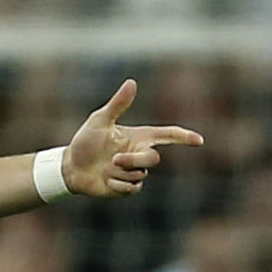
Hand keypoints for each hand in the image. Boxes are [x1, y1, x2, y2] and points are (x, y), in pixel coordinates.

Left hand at [64, 79, 203, 199]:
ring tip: (105, 168)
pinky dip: (117, 185)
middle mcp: (139, 154)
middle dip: (134, 161)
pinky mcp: (127, 188)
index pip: (167, 135)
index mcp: (138, 137)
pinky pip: (131, 188)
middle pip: (153, 159)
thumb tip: (132, 83)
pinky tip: (105, 181)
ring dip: (120, 173)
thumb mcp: (100, 120)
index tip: (199, 140)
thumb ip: (118, 104)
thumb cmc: (86, 141)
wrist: (72, 167)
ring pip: (140, 175)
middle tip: (114, 160)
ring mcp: (134, 172)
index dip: (183, 137)